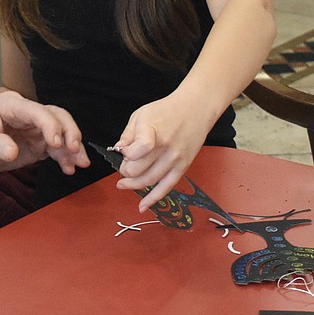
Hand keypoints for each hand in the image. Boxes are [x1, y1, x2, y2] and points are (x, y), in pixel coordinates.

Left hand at [0, 89, 89, 174]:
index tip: (57, 143)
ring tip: (79, 164)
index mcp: (12, 105)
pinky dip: (67, 158)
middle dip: (69, 132)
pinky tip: (70, 168)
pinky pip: (59, 149)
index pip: (37, 111)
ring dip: (74, 148)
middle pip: (57, 116)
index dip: (50, 125)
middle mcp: (28, 114)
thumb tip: (12, 152)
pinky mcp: (40, 143)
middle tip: (74, 150)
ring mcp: (36, 128)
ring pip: (63, 132)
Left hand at [114, 94, 211, 211]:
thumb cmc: (166, 110)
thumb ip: (128, 134)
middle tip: (123, 166)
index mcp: (154, 131)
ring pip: (150, 181)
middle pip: (139, 169)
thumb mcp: (142, 114)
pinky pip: (166, 187)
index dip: (125, 154)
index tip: (123, 151)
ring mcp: (175, 159)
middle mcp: (166, 147)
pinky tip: (142, 206)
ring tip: (123, 184)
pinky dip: (153, 199)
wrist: (195, 109)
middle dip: (125, 171)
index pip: (137, 150)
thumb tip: (118, 150)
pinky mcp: (183, 167)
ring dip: (133, 185)